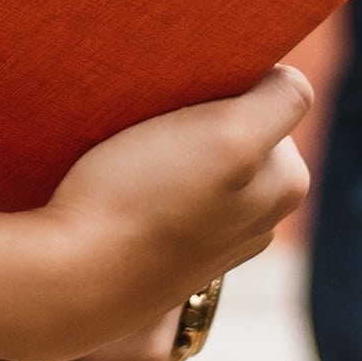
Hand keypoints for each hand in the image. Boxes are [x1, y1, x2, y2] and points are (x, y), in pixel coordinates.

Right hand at [30, 67, 310, 358]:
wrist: (71, 280)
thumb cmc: (143, 199)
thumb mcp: (230, 135)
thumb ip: (281, 102)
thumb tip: (289, 80)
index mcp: (286, 186)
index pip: (268, 101)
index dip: (224, 90)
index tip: (184, 105)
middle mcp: (259, 220)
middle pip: (236, 134)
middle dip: (199, 121)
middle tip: (153, 126)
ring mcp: (214, 244)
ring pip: (198, 164)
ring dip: (168, 150)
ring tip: (130, 158)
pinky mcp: (169, 256)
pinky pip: (167, 198)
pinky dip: (147, 185)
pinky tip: (119, 190)